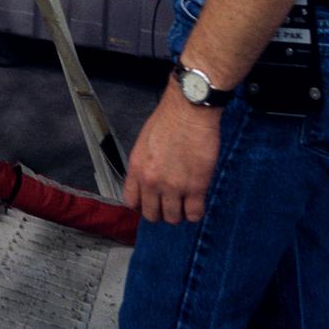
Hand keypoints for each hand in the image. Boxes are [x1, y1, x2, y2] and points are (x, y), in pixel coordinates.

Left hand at [123, 82, 221, 223]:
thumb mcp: (144, 143)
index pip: (131, 202)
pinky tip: (197, 202)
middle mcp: (151, 181)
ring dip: (179, 213)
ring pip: (173, 218)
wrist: (189, 110)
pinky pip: (194, 214)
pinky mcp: (196, 187)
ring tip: (185, 202)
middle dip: (161, 212)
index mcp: (137, 168)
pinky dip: (195, 213)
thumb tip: (148, 182)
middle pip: (152, 215)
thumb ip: (144, 166)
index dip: (142, 205)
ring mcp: (173, 186)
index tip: (151, 203)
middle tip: (170, 203)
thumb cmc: (168, 120)